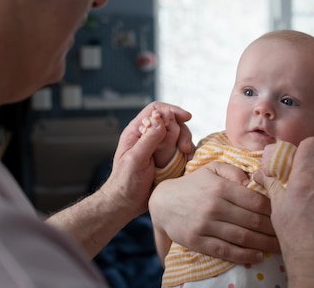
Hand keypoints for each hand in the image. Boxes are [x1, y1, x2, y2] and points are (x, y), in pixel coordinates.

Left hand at [98, 101, 191, 217]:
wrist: (127, 203)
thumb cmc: (125, 182)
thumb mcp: (135, 159)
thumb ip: (148, 139)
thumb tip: (161, 119)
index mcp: (136, 131)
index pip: (156, 110)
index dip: (171, 110)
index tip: (185, 117)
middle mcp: (149, 136)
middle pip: (172, 121)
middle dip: (181, 131)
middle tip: (184, 148)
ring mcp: (159, 148)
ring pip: (179, 136)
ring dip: (185, 143)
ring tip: (186, 155)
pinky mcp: (168, 159)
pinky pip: (182, 150)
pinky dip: (188, 154)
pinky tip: (188, 161)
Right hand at [149, 161, 278, 263]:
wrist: (163, 202)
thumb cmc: (193, 184)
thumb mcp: (212, 169)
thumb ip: (235, 172)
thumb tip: (255, 181)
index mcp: (220, 187)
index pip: (255, 200)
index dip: (274, 209)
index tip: (285, 214)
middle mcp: (214, 205)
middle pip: (252, 220)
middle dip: (273, 229)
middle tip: (287, 233)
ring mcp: (205, 224)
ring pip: (242, 237)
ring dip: (263, 243)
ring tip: (278, 247)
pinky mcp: (198, 241)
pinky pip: (225, 250)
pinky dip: (243, 255)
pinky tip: (257, 255)